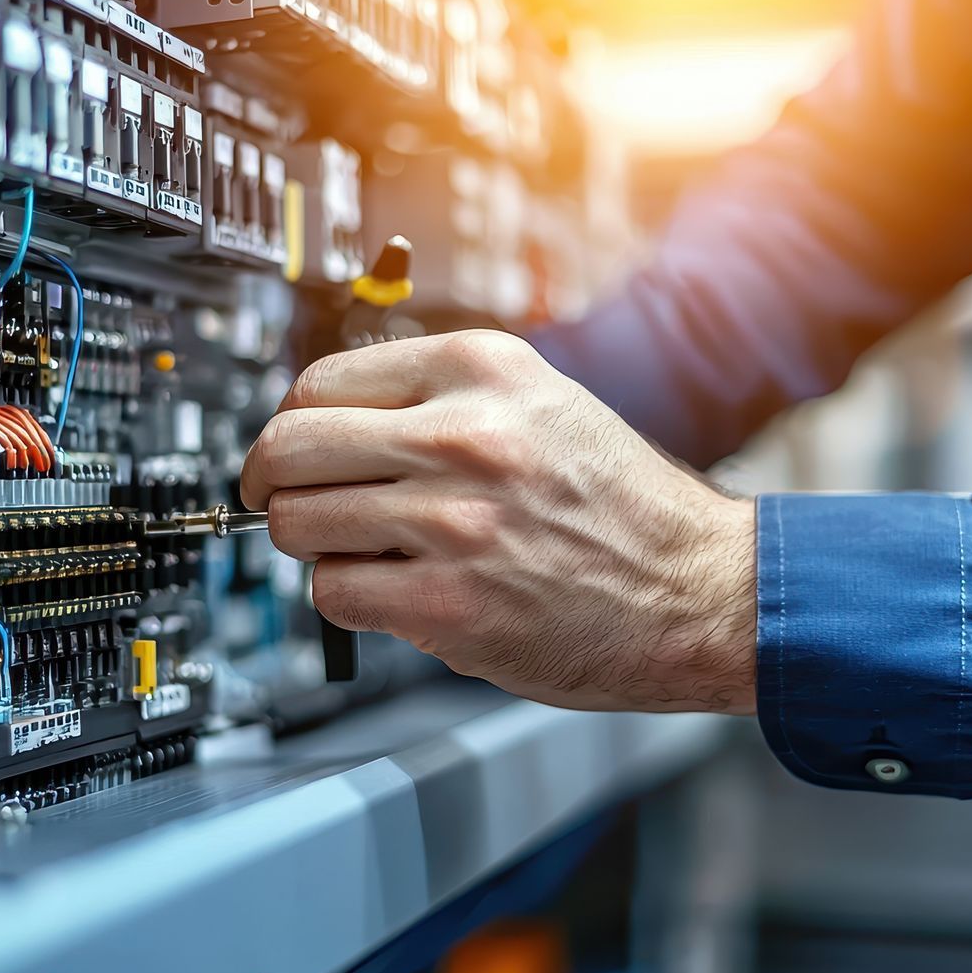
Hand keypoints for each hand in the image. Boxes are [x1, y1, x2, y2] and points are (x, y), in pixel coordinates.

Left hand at [241, 330, 756, 713]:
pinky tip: (389, 593)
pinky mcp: (448, 602)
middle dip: (271, 481)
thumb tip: (334, 421)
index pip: (321, 380)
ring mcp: (452, 520)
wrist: (700, 590)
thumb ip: (444, 399)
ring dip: (311, 544)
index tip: (288, 448)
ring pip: (299, 521)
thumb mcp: (542, 405)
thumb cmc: (625, 509)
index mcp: (482, 370)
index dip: (289, 421)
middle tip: (275, 500)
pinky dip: (345, 598)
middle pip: (289, 446)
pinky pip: (333, 591)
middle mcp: (462, 434)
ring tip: (354, 552)